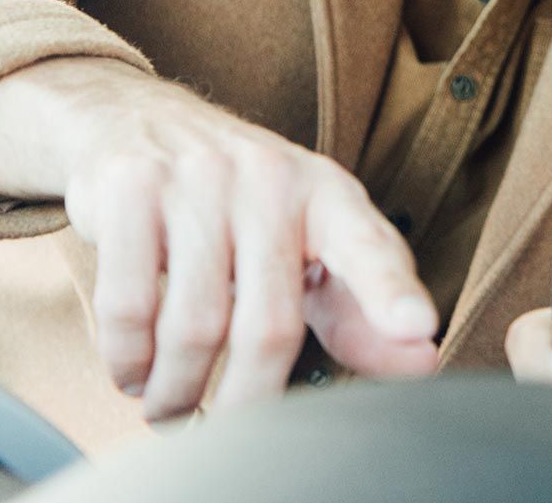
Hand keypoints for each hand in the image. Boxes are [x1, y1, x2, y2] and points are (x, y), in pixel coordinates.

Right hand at [0, 57, 438, 420]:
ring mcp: (200, 179)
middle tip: (226, 431)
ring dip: (178, 389)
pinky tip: (135, 370)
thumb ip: (363, 305)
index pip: (370, 247)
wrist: (142, 121)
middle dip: (247, 402)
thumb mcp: (313, 239)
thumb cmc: (245, 202)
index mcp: (330, 195)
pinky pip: (129, 305)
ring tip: (172, 405)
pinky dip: (129, 359)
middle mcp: (272, 179)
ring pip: (194, 326)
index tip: (419, 328)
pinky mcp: (132, 189)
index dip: (392, 293)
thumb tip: (423, 361)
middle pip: (268, 326)